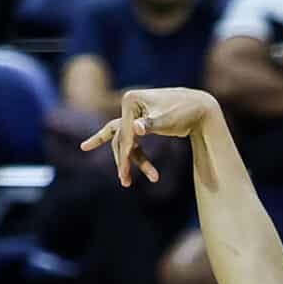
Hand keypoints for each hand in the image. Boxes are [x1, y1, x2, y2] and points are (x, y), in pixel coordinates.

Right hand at [78, 87, 219, 187]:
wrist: (198, 107)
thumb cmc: (183, 112)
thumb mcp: (167, 120)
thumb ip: (151, 124)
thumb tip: (137, 128)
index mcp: (131, 101)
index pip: (124, 133)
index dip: (125, 155)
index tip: (124, 174)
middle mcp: (128, 105)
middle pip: (120, 138)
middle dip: (124, 161)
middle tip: (125, 182)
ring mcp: (132, 113)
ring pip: (124, 140)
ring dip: (130, 160)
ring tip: (127, 182)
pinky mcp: (138, 121)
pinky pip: (121, 134)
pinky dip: (109, 142)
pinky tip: (85, 146)